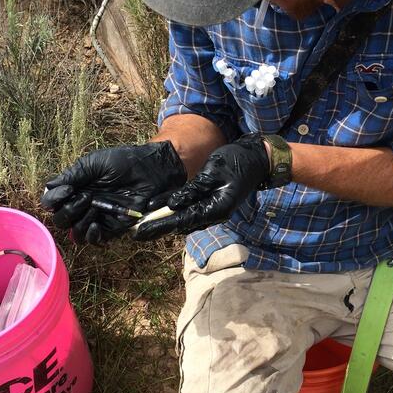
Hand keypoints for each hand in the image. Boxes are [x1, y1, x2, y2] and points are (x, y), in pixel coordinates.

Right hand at [41, 142, 186, 243]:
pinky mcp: (112, 227)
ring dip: (79, 222)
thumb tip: (49, 188)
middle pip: (60, 219)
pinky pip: (94, 239)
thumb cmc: (123, 162)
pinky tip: (96, 224)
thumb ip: (72, 175)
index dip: (52, 200)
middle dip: (68, 210)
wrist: (150, 169)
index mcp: (75, 188)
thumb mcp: (94, 163)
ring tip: (93, 206)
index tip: (68, 190)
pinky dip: (91, 235)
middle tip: (86, 196)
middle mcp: (82, 204)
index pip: (51, 202)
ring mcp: (96, 216)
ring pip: (74, 232)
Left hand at [134, 134, 269, 239]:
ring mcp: (213, 209)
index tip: (141, 232)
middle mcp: (214, 213)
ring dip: (164, 221)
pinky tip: (158, 209)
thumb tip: (173, 204)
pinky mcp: (210, 202)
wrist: (257, 159)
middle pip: (182, 224)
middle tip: (135, 233)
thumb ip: (193, 189)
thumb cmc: (237, 161)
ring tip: (142, 224)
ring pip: (185, 219)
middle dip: (159, 227)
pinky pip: (189, 209)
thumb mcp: (213, 171)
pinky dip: (174, 211)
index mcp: (216, 208)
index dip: (160, 226)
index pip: (183, 220)